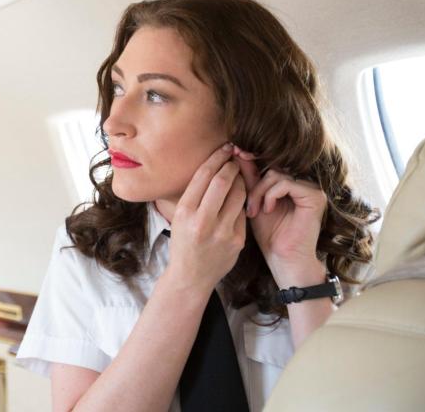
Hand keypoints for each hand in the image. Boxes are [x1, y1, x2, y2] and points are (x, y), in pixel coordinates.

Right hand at [165, 143, 246, 294]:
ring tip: (240, 174)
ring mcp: (222, 232)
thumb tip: (214, 167)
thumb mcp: (181, 217)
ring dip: (242, 180)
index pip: (204, 176)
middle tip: (235, 156)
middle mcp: (202, 221)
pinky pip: (243, 212)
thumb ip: (196, 196)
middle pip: (223, 181)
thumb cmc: (184, 242)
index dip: (217, 158)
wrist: (191, 277)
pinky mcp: (237, 241)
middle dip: (231, 165)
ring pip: (239, 194)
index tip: (224, 148)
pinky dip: (243, 201)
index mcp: (185, 212)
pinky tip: (242, 196)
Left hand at [234, 146, 327, 286]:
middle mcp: (303, 183)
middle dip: (253, 186)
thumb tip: (238, 153)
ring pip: (276, 175)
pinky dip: (271, 195)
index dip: (249, 163)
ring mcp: (311, 189)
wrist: (283, 258)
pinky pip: (286, 183)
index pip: (268, 166)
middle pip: (271, 169)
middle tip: (247, 207)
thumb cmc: (268, 234)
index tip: (233, 156)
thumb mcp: (253, 202)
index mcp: (290, 184)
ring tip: (254, 211)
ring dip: (259, 192)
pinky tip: (267, 210)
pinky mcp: (315, 196)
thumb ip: (249, 179)